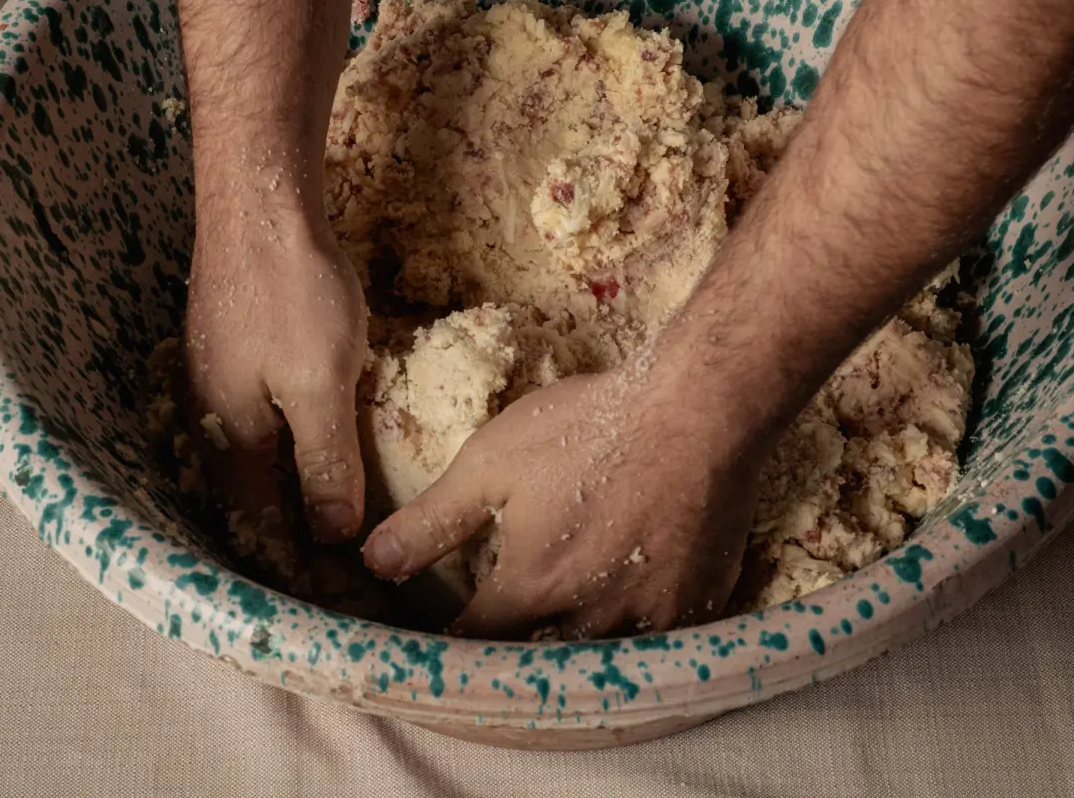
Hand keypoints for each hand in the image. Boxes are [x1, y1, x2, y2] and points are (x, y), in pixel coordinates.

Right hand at [184, 191, 368, 560]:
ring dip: (283, 485)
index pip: (257, 518)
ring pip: (251, 451)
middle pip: (247, 490)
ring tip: (322, 514)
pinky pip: (259, 413)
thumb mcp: (320, 385)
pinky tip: (309, 439)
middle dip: (284, 528)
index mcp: (230, 433)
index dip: (292, 555)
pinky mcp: (235, 343)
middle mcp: (211, 410)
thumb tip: (332, 534)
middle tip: (329, 561)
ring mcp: (218, 374)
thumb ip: (324, 461)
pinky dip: (284, 441)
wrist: (261, 201)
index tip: (328, 589)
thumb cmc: (291, 292)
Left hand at [360, 368, 763, 638]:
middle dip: (517, 659)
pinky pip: (659, 649)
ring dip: (575, 657)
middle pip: (540, 664)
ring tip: (559, 637)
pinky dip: (635, 643)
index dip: (455, 643)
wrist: (699, 410)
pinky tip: (626, 619)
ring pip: (601, 663)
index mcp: (531, 586)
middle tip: (503, 644)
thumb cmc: (591, 426)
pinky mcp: (697, 606)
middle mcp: (588, 617)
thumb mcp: (494, 461)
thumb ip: (433, 519)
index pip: (477, 644)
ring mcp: (649, 618)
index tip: (447, 635)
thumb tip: (374, 561)